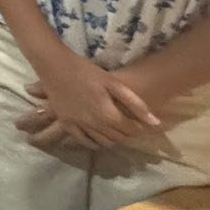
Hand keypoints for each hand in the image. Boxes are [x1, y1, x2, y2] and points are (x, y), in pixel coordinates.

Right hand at [19, 52, 160, 149]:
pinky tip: (98, 139)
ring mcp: (79, 126)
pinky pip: (82, 141)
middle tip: (130, 126)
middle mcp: (94, 125)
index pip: (130, 130)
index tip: (142, 124)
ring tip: (117, 131)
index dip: (139, 128)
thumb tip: (154, 122)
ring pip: (102, 142)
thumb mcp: (113, 83)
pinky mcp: (66, 124)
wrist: (55, 66)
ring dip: (113, 139)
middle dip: (127, 134)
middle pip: (117, 137)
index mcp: (108, 115)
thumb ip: (135, 103)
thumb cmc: (86, 71)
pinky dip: (93, 143)